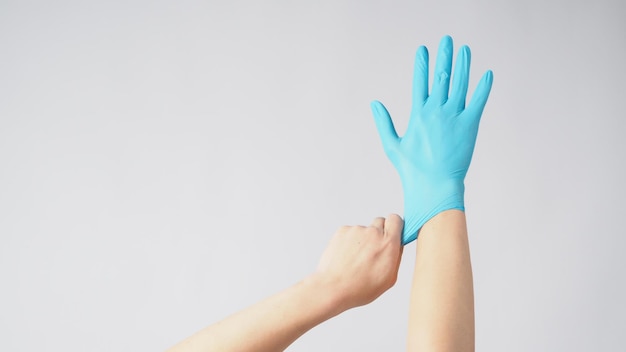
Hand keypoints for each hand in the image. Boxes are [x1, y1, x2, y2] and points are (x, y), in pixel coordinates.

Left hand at [314, 215, 403, 310]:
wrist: (333, 287)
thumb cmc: (360, 288)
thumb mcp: (389, 279)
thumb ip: (396, 256)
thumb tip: (397, 245)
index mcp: (388, 244)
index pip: (396, 220)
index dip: (394, 226)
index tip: (392, 233)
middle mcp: (373, 233)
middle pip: (380, 222)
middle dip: (378, 233)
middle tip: (372, 250)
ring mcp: (356, 230)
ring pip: (364, 230)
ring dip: (362, 240)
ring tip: (355, 259)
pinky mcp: (342, 231)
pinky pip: (350, 232)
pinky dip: (349, 241)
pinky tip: (346, 257)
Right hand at [371, 35, 492, 244]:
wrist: (434, 186)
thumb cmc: (412, 169)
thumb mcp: (392, 145)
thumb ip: (384, 122)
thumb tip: (374, 104)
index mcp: (418, 114)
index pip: (419, 82)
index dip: (422, 64)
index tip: (424, 50)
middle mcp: (436, 111)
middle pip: (441, 77)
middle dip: (444, 56)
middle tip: (447, 40)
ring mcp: (454, 116)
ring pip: (460, 84)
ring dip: (463, 65)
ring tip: (465, 50)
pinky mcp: (470, 125)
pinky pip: (479, 101)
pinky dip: (484, 87)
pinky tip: (488, 74)